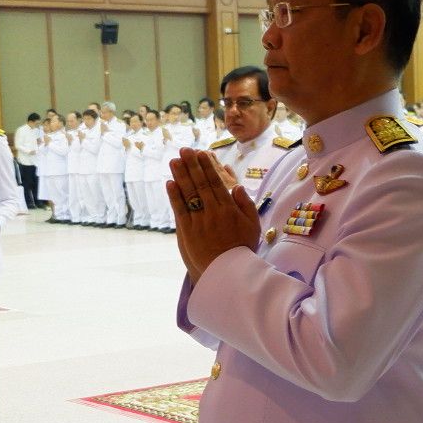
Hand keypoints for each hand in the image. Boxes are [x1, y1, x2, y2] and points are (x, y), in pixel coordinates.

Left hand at [167, 148, 259, 278]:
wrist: (229, 272)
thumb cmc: (242, 248)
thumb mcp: (253, 226)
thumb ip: (246, 205)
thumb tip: (237, 186)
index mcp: (229, 209)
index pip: (216, 182)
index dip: (207, 167)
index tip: (201, 154)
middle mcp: (213, 212)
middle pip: (200, 184)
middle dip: (192, 165)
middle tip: (184, 150)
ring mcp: (199, 222)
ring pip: (189, 194)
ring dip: (180, 176)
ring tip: (174, 161)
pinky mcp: (188, 232)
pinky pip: (180, 210)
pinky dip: (174, 196)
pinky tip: (170, 183)